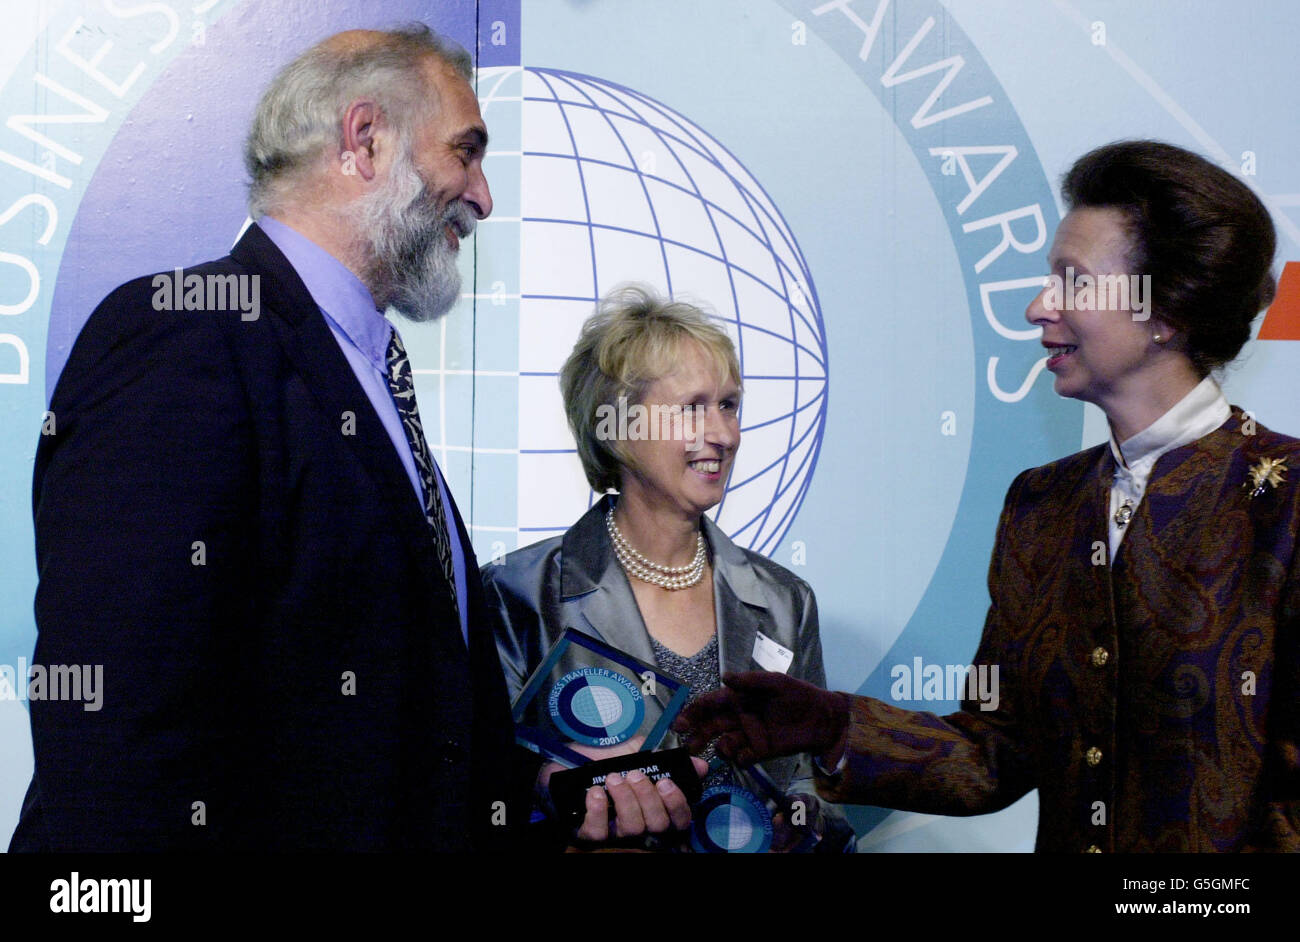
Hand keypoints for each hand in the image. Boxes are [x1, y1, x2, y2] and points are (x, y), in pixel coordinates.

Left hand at [538, 738, 708, 845]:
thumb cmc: (603, 758)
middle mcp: (638, 825)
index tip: (665, 782)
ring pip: (632, 829)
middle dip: (648, 798)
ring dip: (624, 800)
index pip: (678, 820)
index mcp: (653, 807)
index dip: (676, 804)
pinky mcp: (587, 834)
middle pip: (657, 825)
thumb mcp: (635, 751)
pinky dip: (598, 811)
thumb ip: (665, 758)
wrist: (563, 760)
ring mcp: (614, 834)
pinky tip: (595, 793)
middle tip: (634, 775)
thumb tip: (700, 764)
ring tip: (612, 778)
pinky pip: (598, 833)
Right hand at [673, 671, 851, 766]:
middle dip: (697, 735)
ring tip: (726, 747)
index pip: (710, 704)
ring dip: (719, 747)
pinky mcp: (760, 751)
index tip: (680, 723)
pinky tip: (748, 753)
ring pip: (724, 743)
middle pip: (711, 726)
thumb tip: (724, 677)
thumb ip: (750, 681)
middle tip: (687, 746)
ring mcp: (748, 735)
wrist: (822, 718)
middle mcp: (739, 717)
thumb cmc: (797, 694)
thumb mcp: (775, 682)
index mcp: (738, 698)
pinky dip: (741, 757)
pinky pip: (743, 757)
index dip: (694, 712)